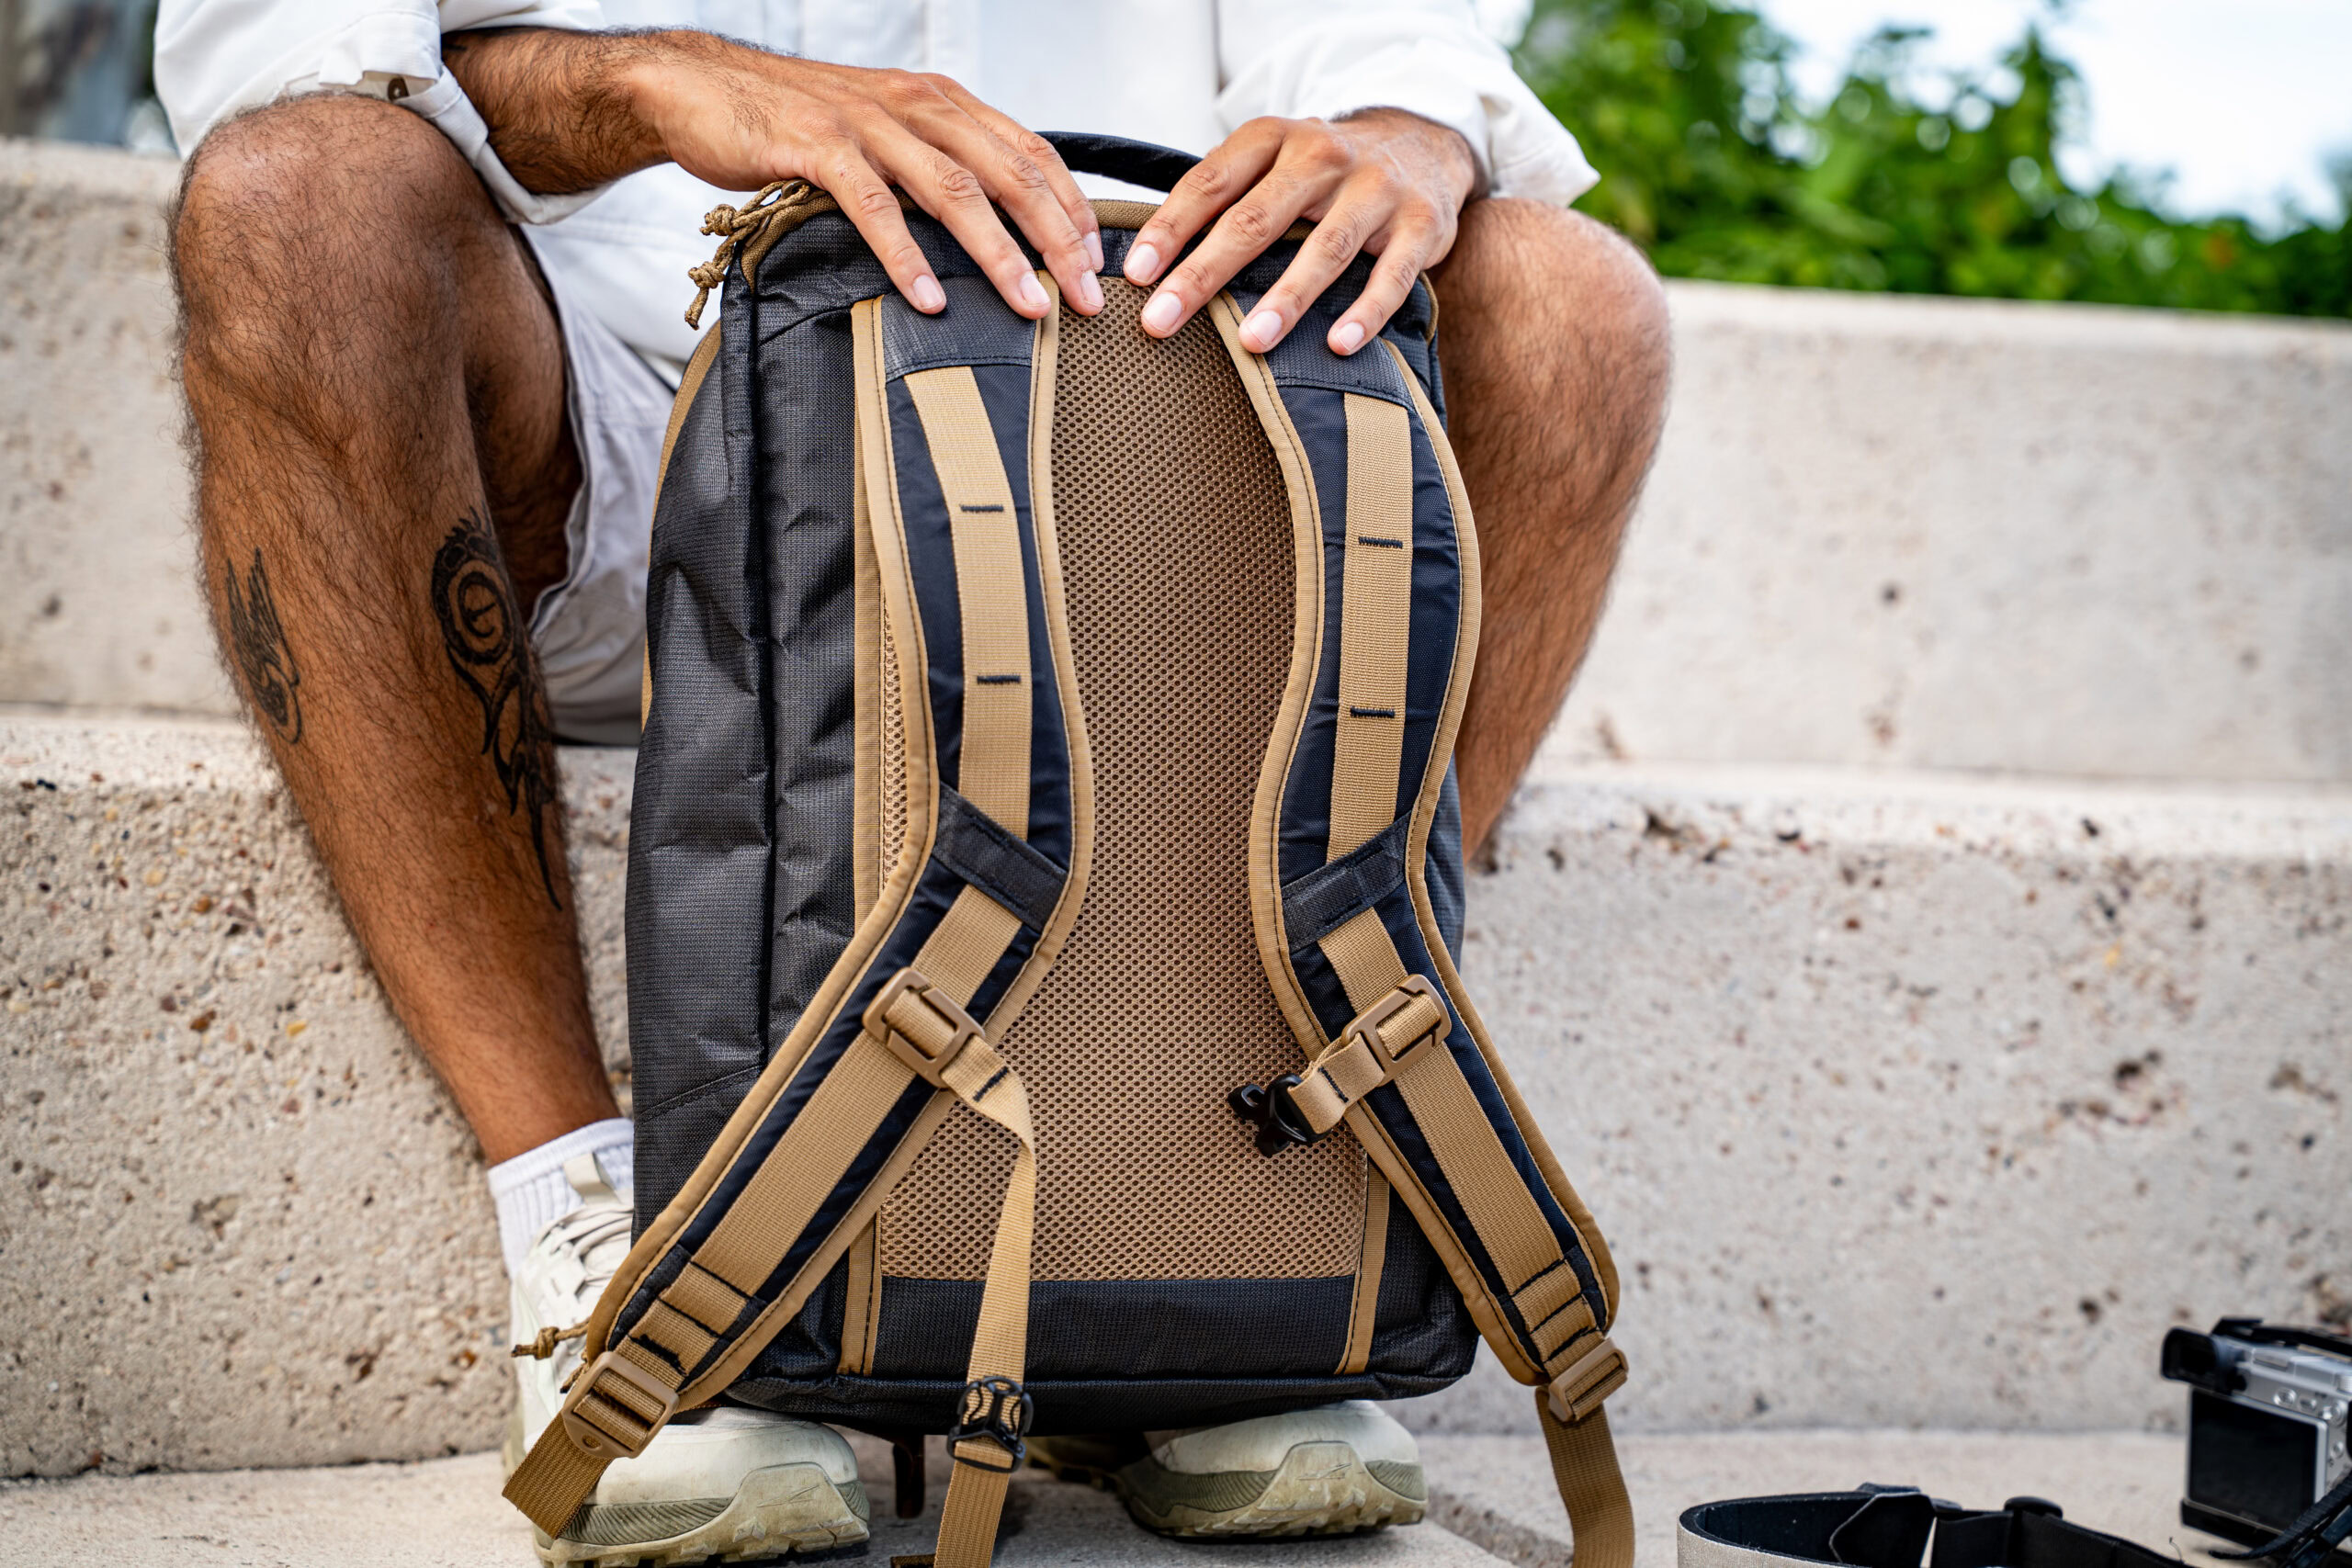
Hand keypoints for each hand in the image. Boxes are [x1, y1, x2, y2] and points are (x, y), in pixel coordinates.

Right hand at [448, 29, 1103, 320]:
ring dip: (997, 253)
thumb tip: (993, 225)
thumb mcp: (882, 134)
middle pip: (1006, 173)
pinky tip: (928, 296)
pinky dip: (905, 254)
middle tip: (1084, 294)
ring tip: (1028, 304)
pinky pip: (872, 206)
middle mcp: (913, 105)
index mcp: (939, 102)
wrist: (700, 88)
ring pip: (952, 190)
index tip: (1096, 258)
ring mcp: (865, 124)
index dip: (1069, 204)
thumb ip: (935, 166)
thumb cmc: (795, 121)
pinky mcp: (816, 147)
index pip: (1027, 150)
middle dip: (1054, 237)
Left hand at [1121, 109, 1481, 354]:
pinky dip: (1367, 311)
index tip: (1136, 274)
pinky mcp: (1421, 224)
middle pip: (1257, 218)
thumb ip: (1225, 194)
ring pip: (1326, 247)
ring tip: (1251, 341)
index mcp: (1276, 138)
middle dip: (1204, 273)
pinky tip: (1340, 344)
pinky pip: (1392, 274)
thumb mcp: (1276, 159)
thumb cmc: (1327, 170)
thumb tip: (1152, 257)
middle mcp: (1324, 156)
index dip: (1171, 228)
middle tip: (1162, 321)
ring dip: (1286, 298)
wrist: (1426, 144)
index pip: (1212, 181)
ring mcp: (1377, 188)